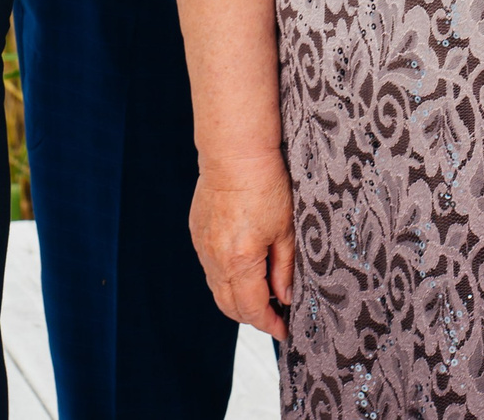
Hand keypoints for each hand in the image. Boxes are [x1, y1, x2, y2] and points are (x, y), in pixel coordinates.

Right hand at [191, 153, 294, 341]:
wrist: (234, 153)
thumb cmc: (265, 185)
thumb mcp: (285, 230)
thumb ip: (284, 269)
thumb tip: (285, 297)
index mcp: (240, 261)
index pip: (252, 309)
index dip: (270, 324)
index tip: (284, 330)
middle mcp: (215, 259)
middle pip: (229, 307)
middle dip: (252, 317)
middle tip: (275, 314)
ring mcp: (202, 247)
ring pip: (217, 289)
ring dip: (238, 299)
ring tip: (263, 292)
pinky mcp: (197, 234)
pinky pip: (210, 268)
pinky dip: (226, 278)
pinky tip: (244, 267)